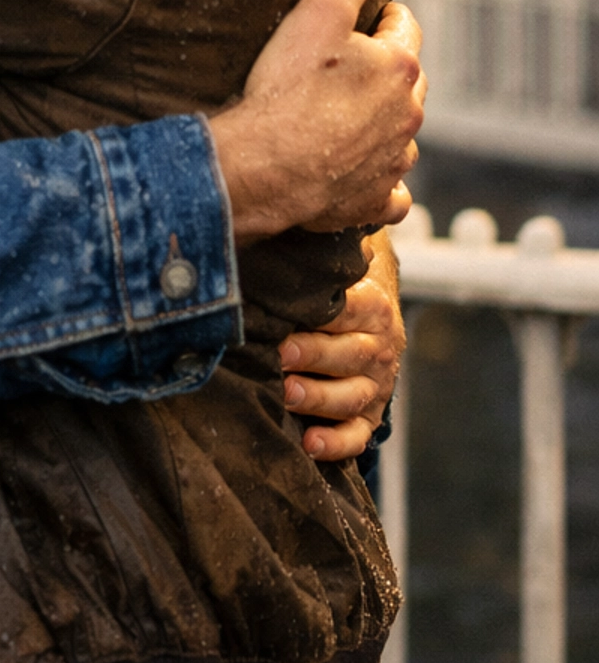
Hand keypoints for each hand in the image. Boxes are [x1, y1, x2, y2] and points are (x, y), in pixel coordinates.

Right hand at [208, 0, 423, 244]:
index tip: (354, 20)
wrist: (263, 167)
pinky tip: (357, 173)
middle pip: (407, 80)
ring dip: (381, 123)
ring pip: (400, 134)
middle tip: (341, 65)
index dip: (379, 16)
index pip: (404, 25)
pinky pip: (392, 192)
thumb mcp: (316, 14)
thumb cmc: (286, 89)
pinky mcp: (374, 201)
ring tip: (339, 117)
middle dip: (383, 70)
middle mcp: (408, 116)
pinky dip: (380, 182)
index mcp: (400, 67)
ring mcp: (394, 162)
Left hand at [280, 233, 402, 461]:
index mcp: (373, 304)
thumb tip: (292, 218)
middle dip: (316, 357)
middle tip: (282, 357)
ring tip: (289, 395)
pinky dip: (337, 443)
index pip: (353, 310)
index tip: (289, 323)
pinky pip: (358, 435)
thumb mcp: (338, 263)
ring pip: (354, 396)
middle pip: (352, 355)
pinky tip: (310, 444)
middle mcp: (380, 345)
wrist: (369, 316)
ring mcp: (377, 382)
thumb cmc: (337, 285)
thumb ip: (323, 251)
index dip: (325, 319)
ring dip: (322, 399)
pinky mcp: (370, 413)